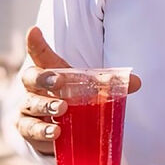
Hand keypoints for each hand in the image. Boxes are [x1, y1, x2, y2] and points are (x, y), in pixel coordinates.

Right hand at [15, 27, 141, 154]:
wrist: (61, 128)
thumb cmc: (74, 99)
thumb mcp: (92, 88)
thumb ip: (111, 84)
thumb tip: (137, 82)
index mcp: (50, 72)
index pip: (41, 55)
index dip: (36, 44)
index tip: (34, 31)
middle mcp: (33, 87)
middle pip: (31, 78)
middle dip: (43, 79)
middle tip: (58, 82)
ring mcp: (28, 107)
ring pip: (30, 104)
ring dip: (45, 106)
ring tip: (62, 109)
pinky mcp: (27, 128)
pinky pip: (30, 129)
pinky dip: (42, 131)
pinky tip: (55, 132)